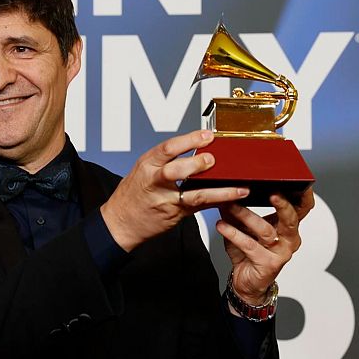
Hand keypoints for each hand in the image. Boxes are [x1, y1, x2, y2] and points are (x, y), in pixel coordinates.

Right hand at [100, 130, 250, 251]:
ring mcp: (166, 201)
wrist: (119, 223)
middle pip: (175, 171)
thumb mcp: (142, 170)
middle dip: (196, 164)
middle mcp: (155, 182)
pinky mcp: (175, 215)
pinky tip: (233, 199)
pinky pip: (200, 208)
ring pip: (194, 195)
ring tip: (239, 188)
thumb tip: (196, 146)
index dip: (189, 140)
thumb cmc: (133, 193)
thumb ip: (165, 160)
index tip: (208, 135)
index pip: (167, 148)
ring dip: (219, 191)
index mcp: (146, 165)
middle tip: (213, 159)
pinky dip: (217, 202)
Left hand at [217, 189, 314, 304]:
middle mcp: (289, 239)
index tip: (296, 181)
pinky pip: (250, 245)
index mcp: (288, 227)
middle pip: (292, 218)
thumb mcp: (243, 226)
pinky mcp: (269, 264)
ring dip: (245, 216)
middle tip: (272, 192)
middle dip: (282, 204)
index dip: (303, 195)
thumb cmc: (248, 252)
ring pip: (265, 230)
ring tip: (229, 206)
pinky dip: (234, 234)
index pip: (302, 208)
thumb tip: (228, 189)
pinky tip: (222, 225)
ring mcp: (281, 252)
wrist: (246, 282)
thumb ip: (238, 209)